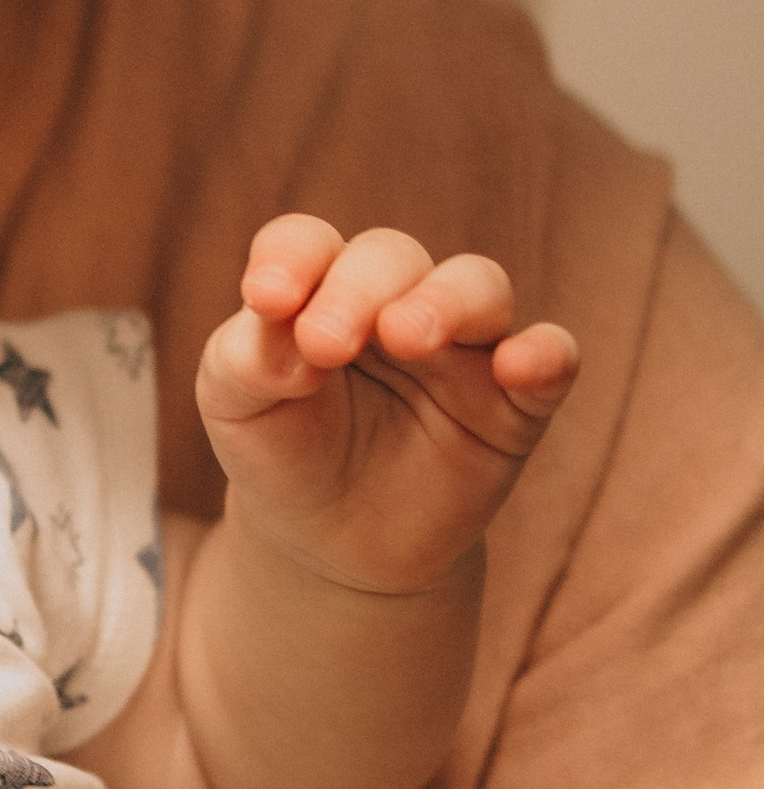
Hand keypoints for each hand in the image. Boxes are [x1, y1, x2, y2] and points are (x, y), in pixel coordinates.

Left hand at [198, 215, 577, 594]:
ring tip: (408, 336)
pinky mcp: (515, 403)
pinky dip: (545, 354)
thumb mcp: (237, 408)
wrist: (334, 545)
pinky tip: (519, 366)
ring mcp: (462, 346)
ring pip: (477, 286)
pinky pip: (552, 359)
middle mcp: (395, 300)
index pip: (308, 243)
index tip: (266, 299)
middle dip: (358, 289)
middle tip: (325, 343)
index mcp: (319, 289)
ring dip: (446, 301)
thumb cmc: (282, 454)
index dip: (291, 258)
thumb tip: (278, 322)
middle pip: (390, 257)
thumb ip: (244, 358)